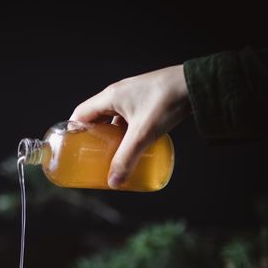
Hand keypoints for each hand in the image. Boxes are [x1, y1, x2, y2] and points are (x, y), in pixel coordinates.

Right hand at [70, 65, 190, 187]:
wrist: (195, 85)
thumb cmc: (166, 102)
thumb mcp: (143, 134)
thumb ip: (127, 158)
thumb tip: (113, 183)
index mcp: (110, 96)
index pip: (81, 114)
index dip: (73, 132)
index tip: (72, 150)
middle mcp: (118, 93)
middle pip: (96, 117)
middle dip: (92, 138)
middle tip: (91, 157)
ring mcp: (133, 96)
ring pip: (113, 119)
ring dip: (110, 136)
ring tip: (111, 154)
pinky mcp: (146, 100)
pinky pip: (127, 118)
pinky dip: (125, 132)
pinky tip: (133, 144)